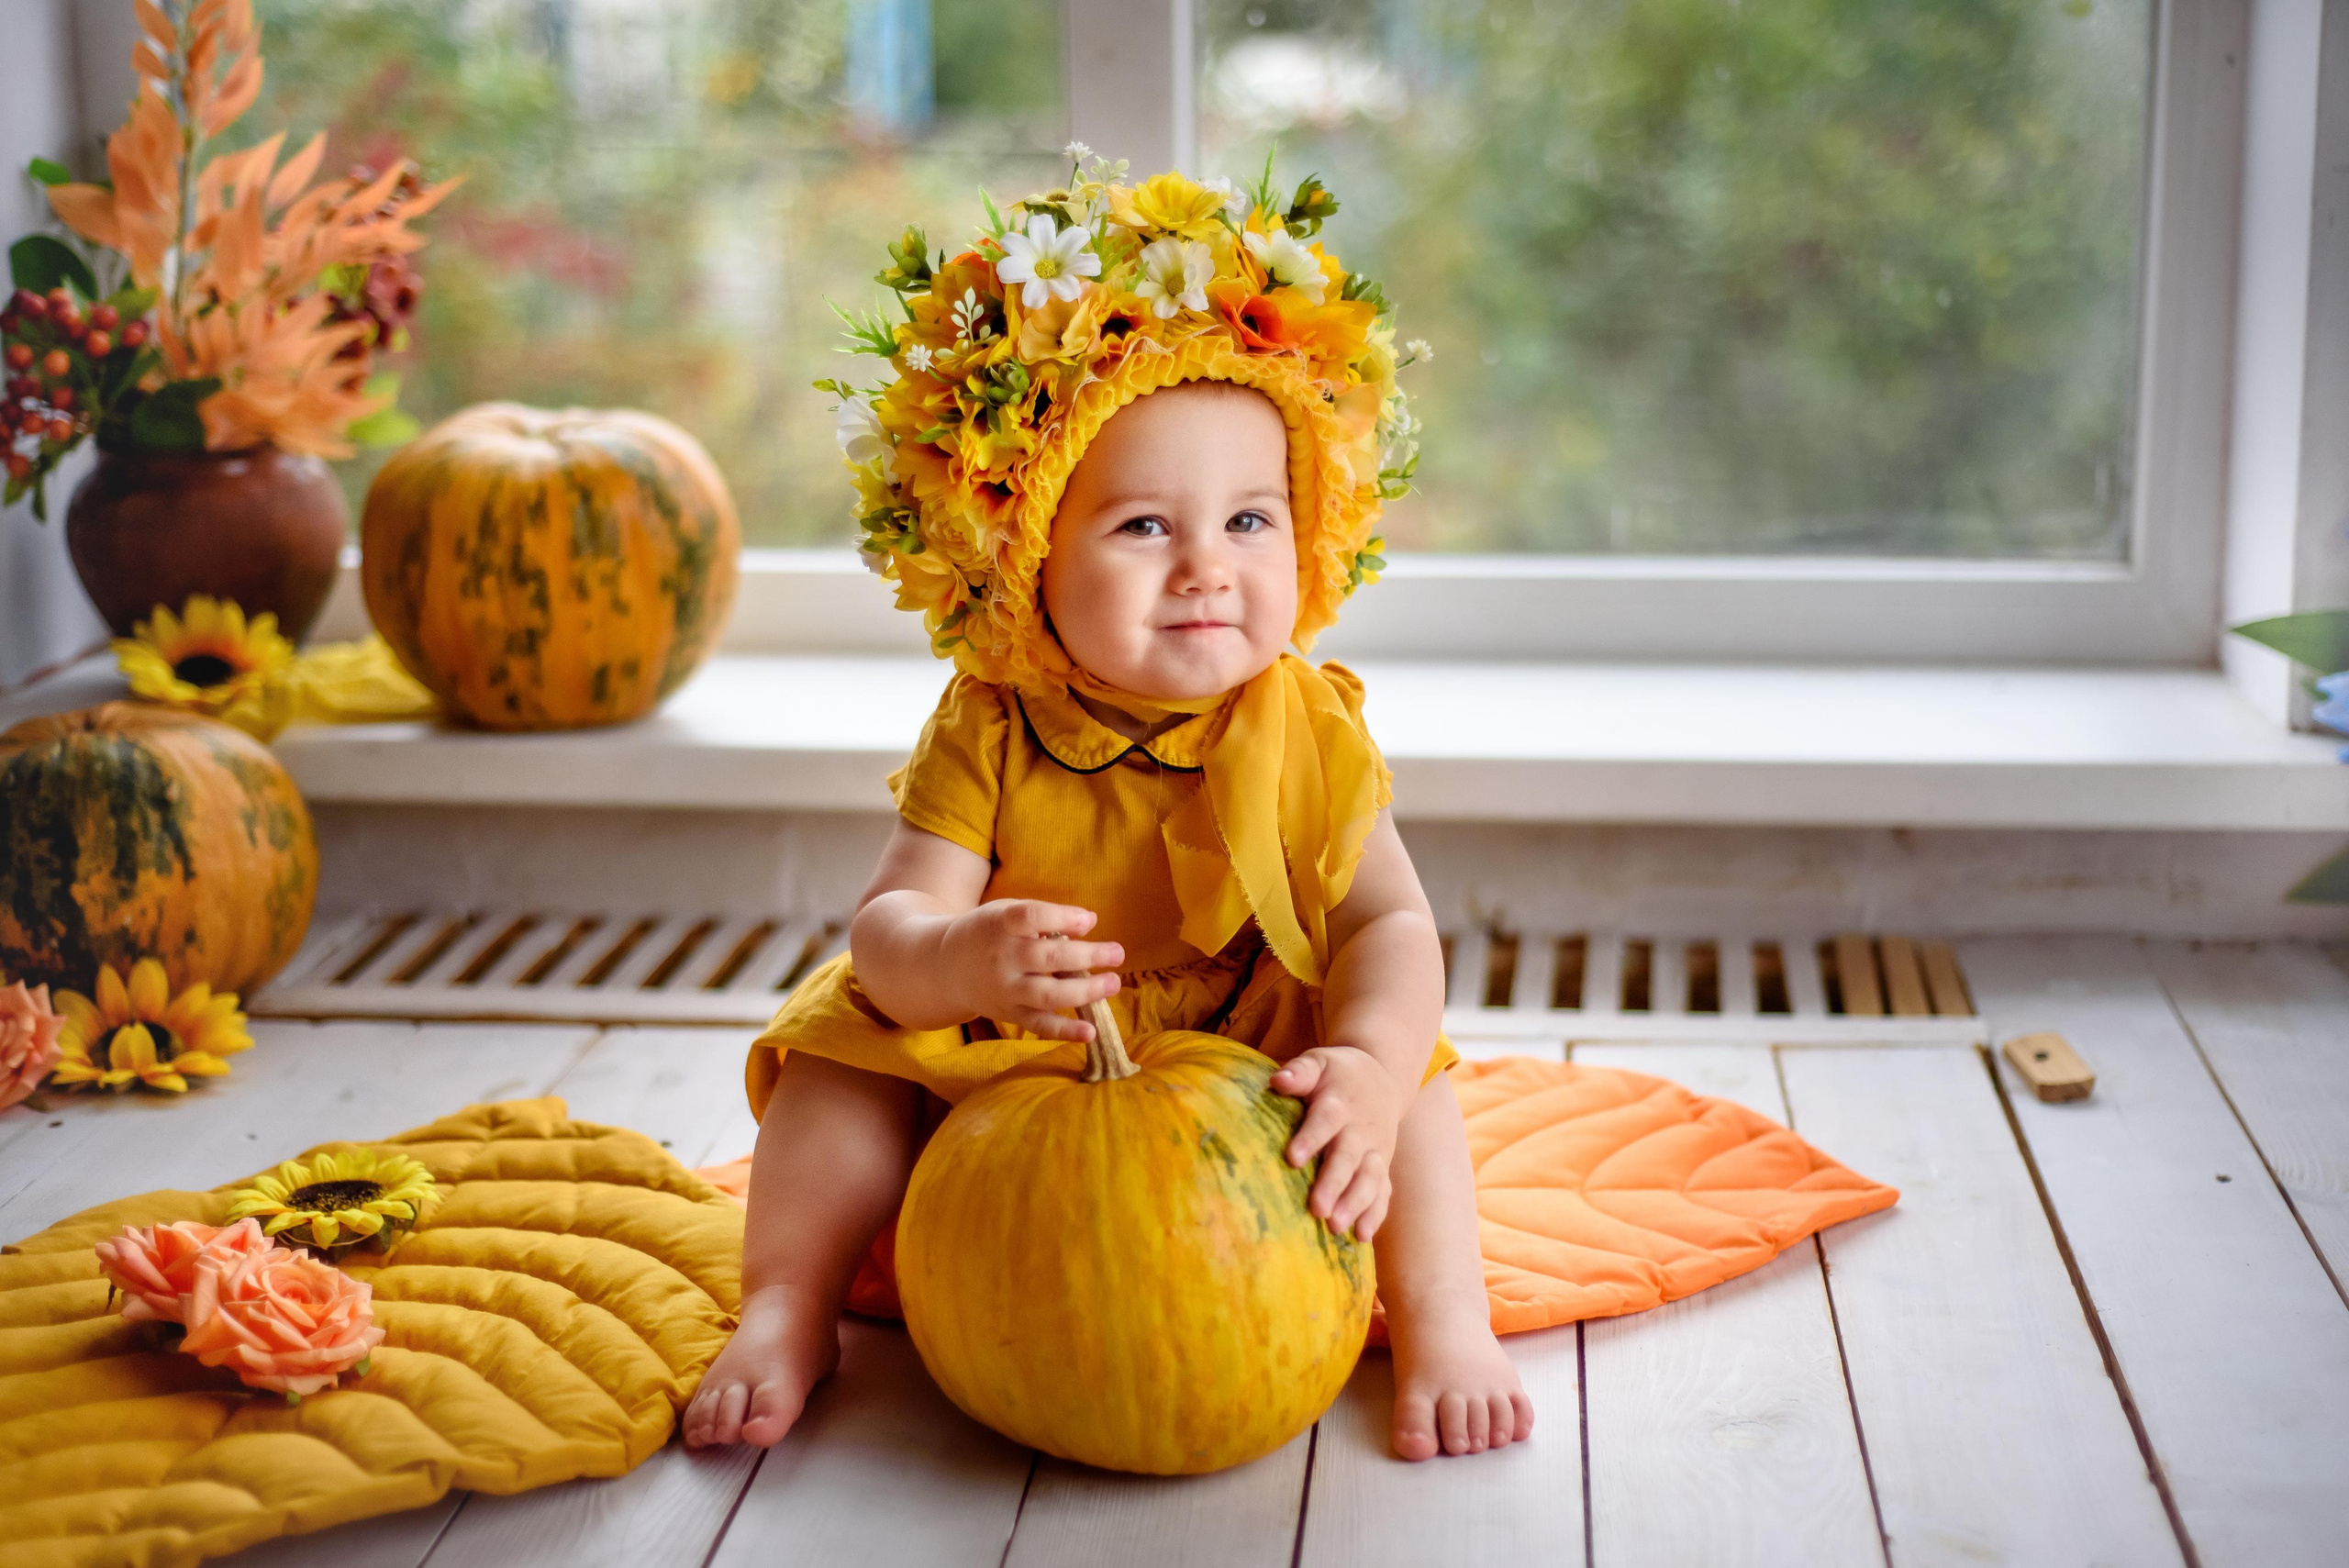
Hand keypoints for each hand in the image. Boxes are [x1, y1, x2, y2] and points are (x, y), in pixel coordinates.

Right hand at [938, 899, 1121, 1040]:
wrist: (944, 966)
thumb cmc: (989, 933)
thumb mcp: (1006, 913)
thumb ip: (1043, 917)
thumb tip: (1090, 923)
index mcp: (1001, 925)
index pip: (1032, 917)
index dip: (1063, 918)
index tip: (1090, 920)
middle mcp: (1002, 958)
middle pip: (1047, 958)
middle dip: (1088, 956)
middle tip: (1118, 953)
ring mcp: (1005, 990)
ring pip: (1047, 994)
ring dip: (1085, 991)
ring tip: (1113, 983)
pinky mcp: (1009, 1014)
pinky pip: (1038, 1025)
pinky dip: (1064, 1031)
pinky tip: (1090, 1032)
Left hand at [1269, 1045, 1400, 1241]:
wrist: (1381, 1079)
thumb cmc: (1337, 1074)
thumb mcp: (1319, 1062)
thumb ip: (1300, 1071)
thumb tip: (1279, 1080)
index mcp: (1340, 1103)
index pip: (1326, 1121)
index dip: (1311, 1138)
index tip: (1292, 1158)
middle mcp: (1360, 1130)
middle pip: (1348, 1158)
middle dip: (1333, 1184)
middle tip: (1316, 1209)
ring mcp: (1375, 1151)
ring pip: (1368, 1179)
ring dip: (1354, 1204)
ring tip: (1335, 1227)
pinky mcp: (1382, 1167)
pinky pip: (1383, 1192)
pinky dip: (1375, 1214)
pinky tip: (1362, 1236)